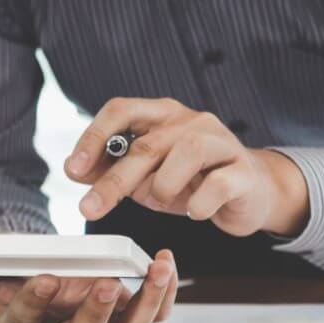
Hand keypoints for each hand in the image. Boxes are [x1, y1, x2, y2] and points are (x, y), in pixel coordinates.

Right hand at [0, 250, 178, 322]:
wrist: (36, 287)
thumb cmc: (13, 282)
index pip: (27, 322)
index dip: (35, 303)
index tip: (44, 279)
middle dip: (98, 311)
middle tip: (108, 282)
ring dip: (146, 302)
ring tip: (157, 268)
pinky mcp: (126, 319)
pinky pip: (151, 315)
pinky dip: (163, 294)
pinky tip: (165, 264)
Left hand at [64, 97, 309, 237]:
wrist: (249, 193)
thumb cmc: (193, 181)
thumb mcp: (147, 176)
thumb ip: (113, 170)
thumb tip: (75, 169)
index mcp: (162, 116)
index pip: (121, 110)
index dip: (94, 137)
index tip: (74, 169)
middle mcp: (191, 122)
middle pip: (146, 145)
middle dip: (114, 181)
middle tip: (90, 208)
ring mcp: (221, 143)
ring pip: (185, 153)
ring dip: (163, 187)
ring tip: (162, 202)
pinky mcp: (243, 171)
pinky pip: (218, 184)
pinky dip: (199, 205)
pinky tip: (195, 212)